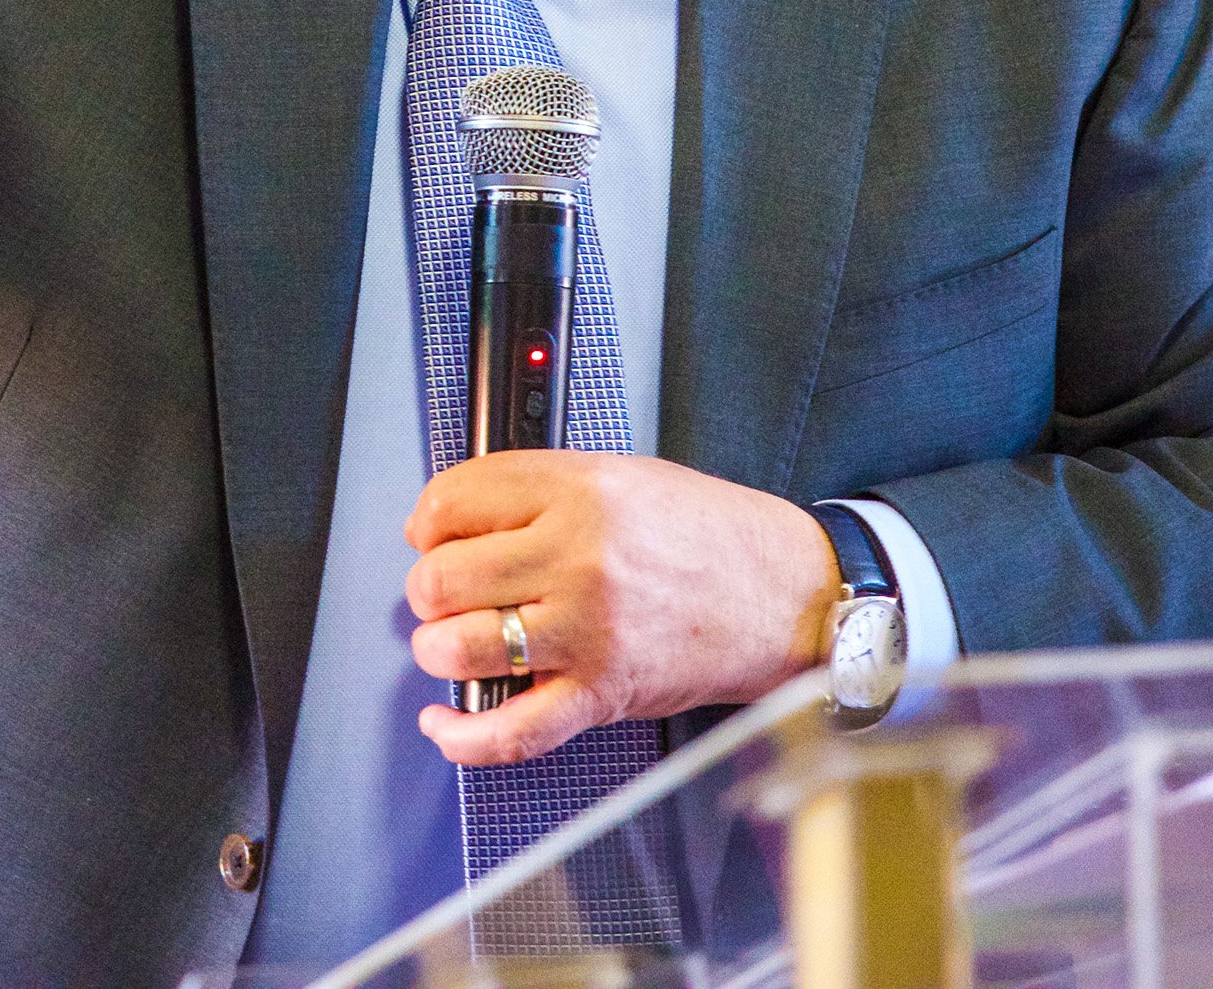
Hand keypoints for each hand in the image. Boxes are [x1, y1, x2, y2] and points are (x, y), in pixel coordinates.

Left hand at [404, 450, 838, 766]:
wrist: (784, 594)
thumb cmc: (704, 534)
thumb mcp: (618, 476)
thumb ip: (534, 488)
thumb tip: (448, 520)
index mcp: (578, 492)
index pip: (455, 501)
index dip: (428, 520)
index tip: (431, 532)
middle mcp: (577, 558)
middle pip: (444, 577)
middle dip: (429, 588)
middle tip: (446, 590)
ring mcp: (588, 630)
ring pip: (461, 647)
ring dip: (439, 649)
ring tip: (453, 641)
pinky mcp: (603, 692)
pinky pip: (512, 730)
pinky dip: (462, 736)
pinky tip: (443, 721)